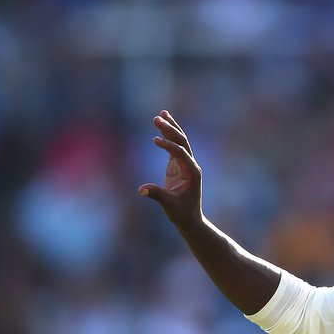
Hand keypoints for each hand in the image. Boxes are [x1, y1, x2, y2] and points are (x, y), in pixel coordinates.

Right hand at [138, 110, 202, 225]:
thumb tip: (141, 190)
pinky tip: (161, 125)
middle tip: (157, 118)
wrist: (189, 219)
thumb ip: (156, 195)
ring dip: (171, 128)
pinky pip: (174, 147)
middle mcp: (191, 165)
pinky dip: (168, 136)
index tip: (154, 140)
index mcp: (192, 172)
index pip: (181, 153)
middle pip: (182, 142)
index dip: (169, 146)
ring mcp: (186, 164)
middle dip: (170, 129)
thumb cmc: (181, 213)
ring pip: (180, 141)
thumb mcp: (168, 205)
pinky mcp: (178, 165)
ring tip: (162, 114)